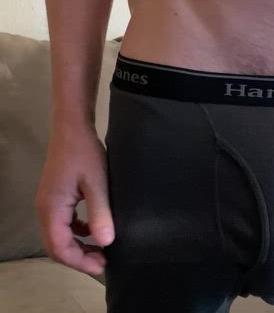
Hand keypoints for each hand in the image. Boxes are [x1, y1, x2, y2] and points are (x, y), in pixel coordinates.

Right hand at [34, 121, 113, 275]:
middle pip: (56, 245)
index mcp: (51, 208)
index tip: (102, 266)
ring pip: (59, 234)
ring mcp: (49, 202)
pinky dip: (77, 231)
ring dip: (78, 245)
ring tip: (101, 249)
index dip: (79, 261)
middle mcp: (45, 209)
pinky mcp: (56, 196)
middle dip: (79, 257)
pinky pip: (63, 222)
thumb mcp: (97, 182)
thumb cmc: (85, 153)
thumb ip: (100, 212)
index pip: (59, 247)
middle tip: (103, 261)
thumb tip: (106, 241)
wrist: (73, 129)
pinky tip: (93, 229)